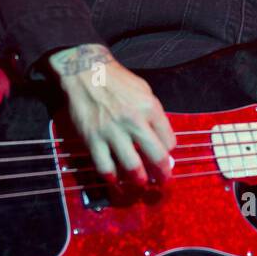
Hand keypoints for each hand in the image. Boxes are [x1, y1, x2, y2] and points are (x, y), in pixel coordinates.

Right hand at [47, 44, 176, 187]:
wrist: (87, 72)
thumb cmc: (119, 82)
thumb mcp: (145, 92)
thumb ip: (155, 115)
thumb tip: (164, 142)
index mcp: (150, 108)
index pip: (169, 141)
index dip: (169, 154)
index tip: (166, 159)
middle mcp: (134, 121)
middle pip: (156, 157)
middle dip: (162, 175)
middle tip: (162, 182)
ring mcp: (112, 131)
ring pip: (132, 167)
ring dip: (139, 181)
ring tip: (140, 183)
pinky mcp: (92, 138)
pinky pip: (104, 166)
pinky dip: (112, 178)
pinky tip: (115, 180)